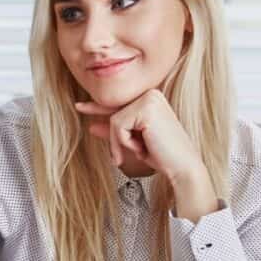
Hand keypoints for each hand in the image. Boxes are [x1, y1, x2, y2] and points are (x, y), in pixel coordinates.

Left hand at [75, 90, 217, 220]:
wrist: (181, 166)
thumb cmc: (162, 155)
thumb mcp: (133, 142)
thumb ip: (114, 131)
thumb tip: (92, 126)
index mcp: (150, 99)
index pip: (118, 104)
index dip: (97, 108)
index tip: (79, 106)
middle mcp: (150, 94)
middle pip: (113, 114)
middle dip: (116, 139)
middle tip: (126, 155)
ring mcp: (148, 99)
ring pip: (114, 121)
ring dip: (120, 143)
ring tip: (140, 151)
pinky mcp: (146, 108)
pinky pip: (118, 126)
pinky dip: (124, 142)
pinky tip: (142, 148)